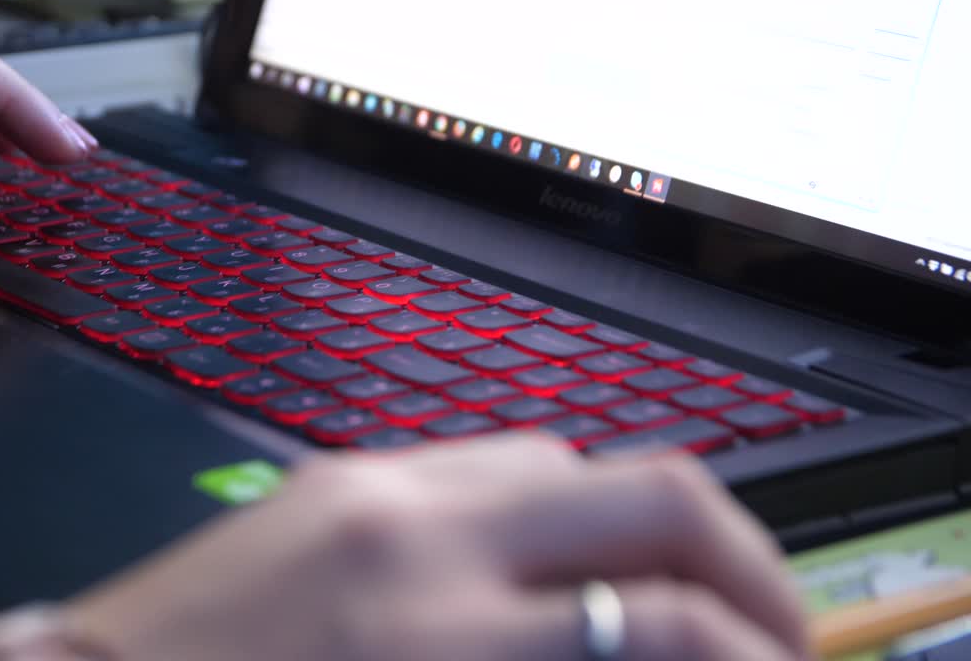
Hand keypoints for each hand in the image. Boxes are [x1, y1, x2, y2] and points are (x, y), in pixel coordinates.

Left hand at [65, 436, 810, 660]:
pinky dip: (543, 507)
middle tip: (765, 629)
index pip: (657, 618)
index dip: (754, 650)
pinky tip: (540, 565)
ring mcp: (368, 482)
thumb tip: (636, 653)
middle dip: (743, 560)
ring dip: (637, 526)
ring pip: (569, 456)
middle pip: (650, 487)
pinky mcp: (332, 471)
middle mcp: (411, 530)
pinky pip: (478, 460)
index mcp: (428, 636)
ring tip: (655, 597)